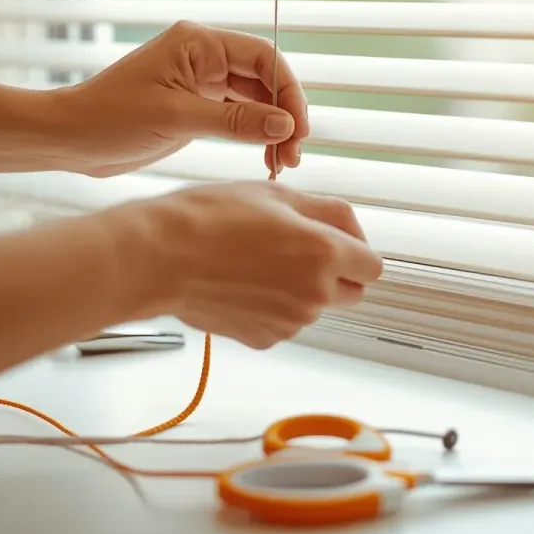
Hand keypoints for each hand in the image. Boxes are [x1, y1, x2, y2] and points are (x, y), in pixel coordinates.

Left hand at [50, 21, 308, 177]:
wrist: (70, 138)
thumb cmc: (112, 118)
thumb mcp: (178, 119)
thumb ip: (236, 121)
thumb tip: (286, 125)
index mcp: (199, 44)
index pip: (263, 58)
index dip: (288, 91)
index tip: (298, 128)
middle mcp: (204, 57)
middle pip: (264, 80)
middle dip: (285, 115)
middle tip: (295, 154)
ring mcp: (201, 82)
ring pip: (256, 101)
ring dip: (273, 130)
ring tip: (283, 164)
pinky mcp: (196, 106)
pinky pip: (239, 116)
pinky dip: (255, 136)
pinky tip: (264, 159)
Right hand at [110, 181, 382, 349]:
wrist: (159, 258)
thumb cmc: (210, 218)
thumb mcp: (276, 195)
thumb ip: (327, 211)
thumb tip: (352, 227)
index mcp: (325, 253)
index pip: (373, 266)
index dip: (356, 250)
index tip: (337, 242)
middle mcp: (315, 294)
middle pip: (352, 292)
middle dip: (335, 273)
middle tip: (298, 251)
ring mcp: (290, 322)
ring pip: (314, 307)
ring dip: (300, 289)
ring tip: (256, 262)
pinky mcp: (264, 338)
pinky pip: (284, 322)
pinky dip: (272, 307)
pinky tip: (242, 284)